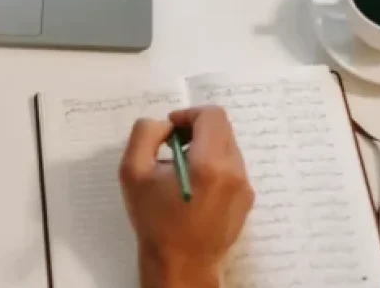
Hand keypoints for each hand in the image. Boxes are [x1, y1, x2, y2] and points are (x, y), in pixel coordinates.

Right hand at [119, 107, 253, 287]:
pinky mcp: (246, 199)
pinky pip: (233, 167)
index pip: (212, 115)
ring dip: (206, 147)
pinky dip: (214, 165)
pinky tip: (195, 186)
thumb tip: (163, 125)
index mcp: (209, 163)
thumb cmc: (155, 221)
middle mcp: (234, 171)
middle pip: (222, 128)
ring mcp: (244, 187)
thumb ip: (144, 135)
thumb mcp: (133, 173)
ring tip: (182, 169)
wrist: (181, 264)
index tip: (170, 130)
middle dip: (196, 129)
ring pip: (228, 147)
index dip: (188, 114)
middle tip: (173, 147)